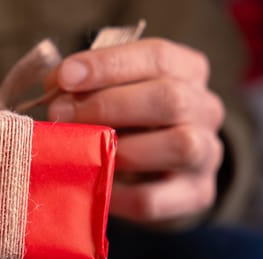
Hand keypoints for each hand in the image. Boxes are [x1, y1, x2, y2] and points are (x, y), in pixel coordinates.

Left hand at [47, 39, 223, 224]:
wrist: (163, 169)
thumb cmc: (131, 119)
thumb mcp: (114, 91)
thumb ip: (88, 86)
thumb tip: (55, 91)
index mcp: (188, 71)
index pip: (156, 56)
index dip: (107, 65)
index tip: (65, 77)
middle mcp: (206, 109)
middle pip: (169, 99)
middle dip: (107, 106)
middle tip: (60, 115)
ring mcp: (207, 154)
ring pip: (178, 147)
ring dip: (119, 149)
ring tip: (80, 150)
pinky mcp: (196, 195)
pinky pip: (155, 198)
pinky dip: (117, 194)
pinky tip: (92, 184)